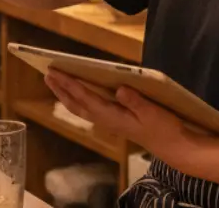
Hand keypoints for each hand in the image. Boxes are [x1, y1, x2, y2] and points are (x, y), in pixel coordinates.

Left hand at [44, 70, 189, 163]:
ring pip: (80, 107)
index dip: (70, 84)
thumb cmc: (164, 127)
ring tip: (54, 80)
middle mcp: (106, 120)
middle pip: (77, 104)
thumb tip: (120, 89)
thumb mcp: (153, 113)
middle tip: (46, 73)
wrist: (172, 145)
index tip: (55, 72)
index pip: (86, 98)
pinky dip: (77, 98)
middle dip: (61, 89)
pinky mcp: (113, 120)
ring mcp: (108, 121)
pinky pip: (88, 108)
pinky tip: (75, 91)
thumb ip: (136, 101)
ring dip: (65, 94)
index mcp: (113, 117)